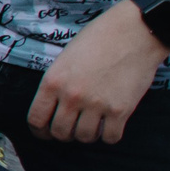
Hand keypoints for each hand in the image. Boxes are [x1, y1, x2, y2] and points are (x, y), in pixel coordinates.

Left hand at [27, 0, 167, 143]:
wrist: (133, 33)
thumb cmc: (98, 39)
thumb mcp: (65, 59)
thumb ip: (57, 84)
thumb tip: (54, 108)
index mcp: (53, 81)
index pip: (36, 119)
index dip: (39, 131)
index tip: (45, 133)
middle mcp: (71, 96)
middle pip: (60, 132)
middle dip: (63, 134)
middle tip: (70, 128)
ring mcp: (97, 105)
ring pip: (84, 137)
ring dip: (86, 135)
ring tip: (90, 125)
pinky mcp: (121, 110)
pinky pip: (110, 137)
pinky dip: (109, 135)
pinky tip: (109, 125)